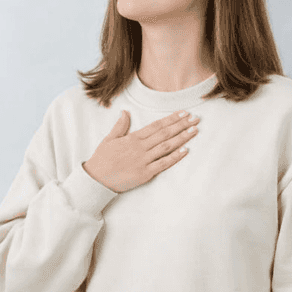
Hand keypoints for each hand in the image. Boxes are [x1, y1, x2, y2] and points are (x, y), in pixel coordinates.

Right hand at [83, 110, 200, 192]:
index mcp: (133, 138)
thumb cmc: (102, 159)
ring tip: (194, 131)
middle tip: (195, 119)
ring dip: (182, 138)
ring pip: (166, 146)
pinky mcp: (145, 173)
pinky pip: (163, 164)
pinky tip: (185, 151)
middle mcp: (140, 147)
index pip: (156, 125)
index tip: (183, 113)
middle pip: (165, 133)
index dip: (171, 118)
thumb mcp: (109, 139)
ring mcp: (143, 160)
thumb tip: (125, 112)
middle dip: (181, 125)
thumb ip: (120, 126)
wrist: (96, 179)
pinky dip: (174, 157)